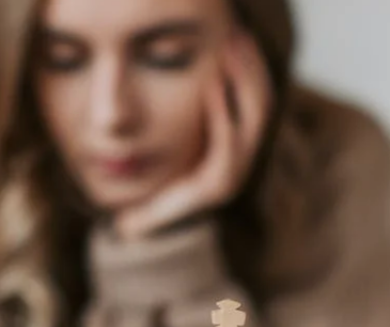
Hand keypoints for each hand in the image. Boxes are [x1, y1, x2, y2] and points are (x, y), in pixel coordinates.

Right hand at [115, 31, 272, 238]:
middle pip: (255, 117)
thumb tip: (128, 226)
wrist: (177, 215)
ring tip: (235, 37)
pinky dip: (248, 71)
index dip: (225, 114)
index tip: (213, 83)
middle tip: (229, 45)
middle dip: (245, 78)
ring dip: (250, 68)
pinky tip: (235, 47)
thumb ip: (145, 217)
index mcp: (218, 184)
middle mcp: (239, 166)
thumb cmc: (155, 210)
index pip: (230, 145)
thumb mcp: (150, 215)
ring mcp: (246, 148)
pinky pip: (256, 97)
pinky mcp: (247, 131)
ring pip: (260, 103)